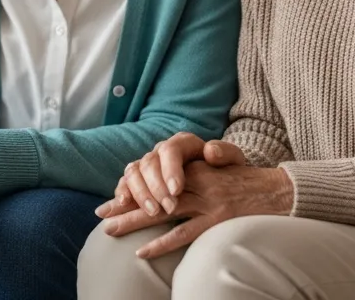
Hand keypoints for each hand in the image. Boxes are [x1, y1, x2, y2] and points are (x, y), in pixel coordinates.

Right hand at [96, 134, 239, 218]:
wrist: (217, 178)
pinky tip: (123, 204)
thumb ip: (225, 153)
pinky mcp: (138, 179)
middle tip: (168, 208)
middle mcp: (161, 151)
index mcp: (182, 143)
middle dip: (156, 187)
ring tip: (152, 212)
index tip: (177, 190)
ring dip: (140, 193)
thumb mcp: (232, 160)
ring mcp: (147, 164)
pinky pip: (124, 182)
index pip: (171, 151)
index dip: (170, 170)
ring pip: (134, 172)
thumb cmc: (224, 170)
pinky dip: (122, 192)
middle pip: (149, 163)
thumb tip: (211, 152)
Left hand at [102, 158, 294, 258]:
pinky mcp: (217, 221)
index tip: (115, 199)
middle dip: (126, 204)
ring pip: (162, 212)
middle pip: (153, 194)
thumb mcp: (225, 167)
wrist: (283, 191)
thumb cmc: (252, 182)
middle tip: (101, 215)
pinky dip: (162, 243)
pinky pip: (184, 233)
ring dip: (134, 221)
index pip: (158, 178)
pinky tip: (142, 251)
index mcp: (197, 169)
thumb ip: (203, 167)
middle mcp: (198, 183)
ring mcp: (207, 202)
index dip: (136, 189)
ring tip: (111, 230)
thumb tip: (193, 159)